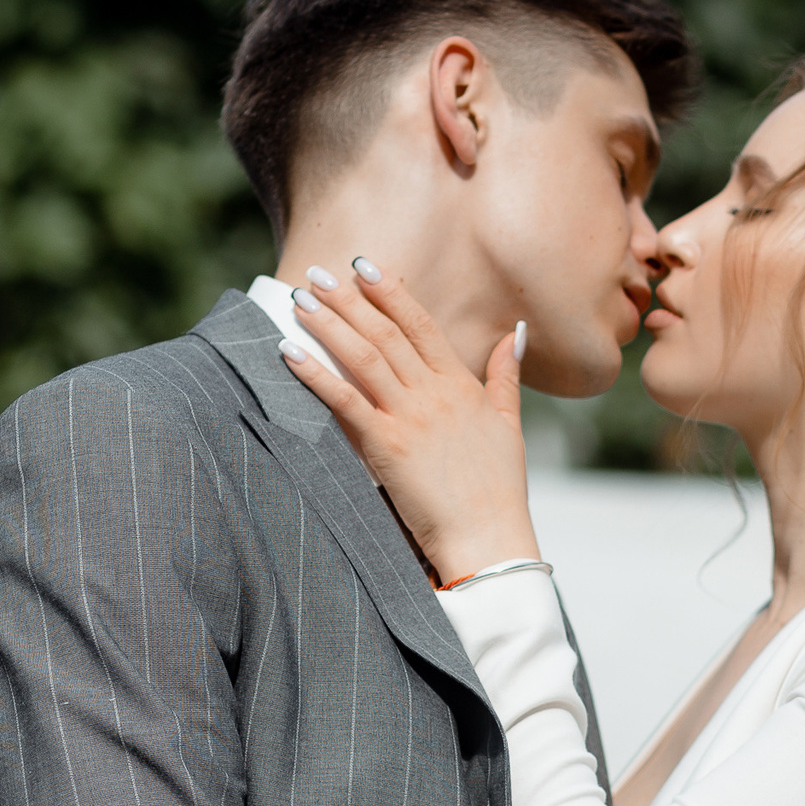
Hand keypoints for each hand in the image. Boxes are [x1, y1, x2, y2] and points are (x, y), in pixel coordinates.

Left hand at [276, 263, 540, 585]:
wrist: (489, 538)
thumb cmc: (498, 489)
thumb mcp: (509, 423)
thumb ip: (505, 375)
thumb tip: (514, 332)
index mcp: (462, 386)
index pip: (421, 326)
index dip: (391, 294)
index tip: (365, 267)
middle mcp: (435, 394)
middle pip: (386, 334)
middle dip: (350, 299)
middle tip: (318, 272)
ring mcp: (411, 418)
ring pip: (364, 358)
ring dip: (330, 324)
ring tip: (301, 298)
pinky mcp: (387, 447)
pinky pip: (345, 402)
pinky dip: (315, 374)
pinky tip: (290, 353)